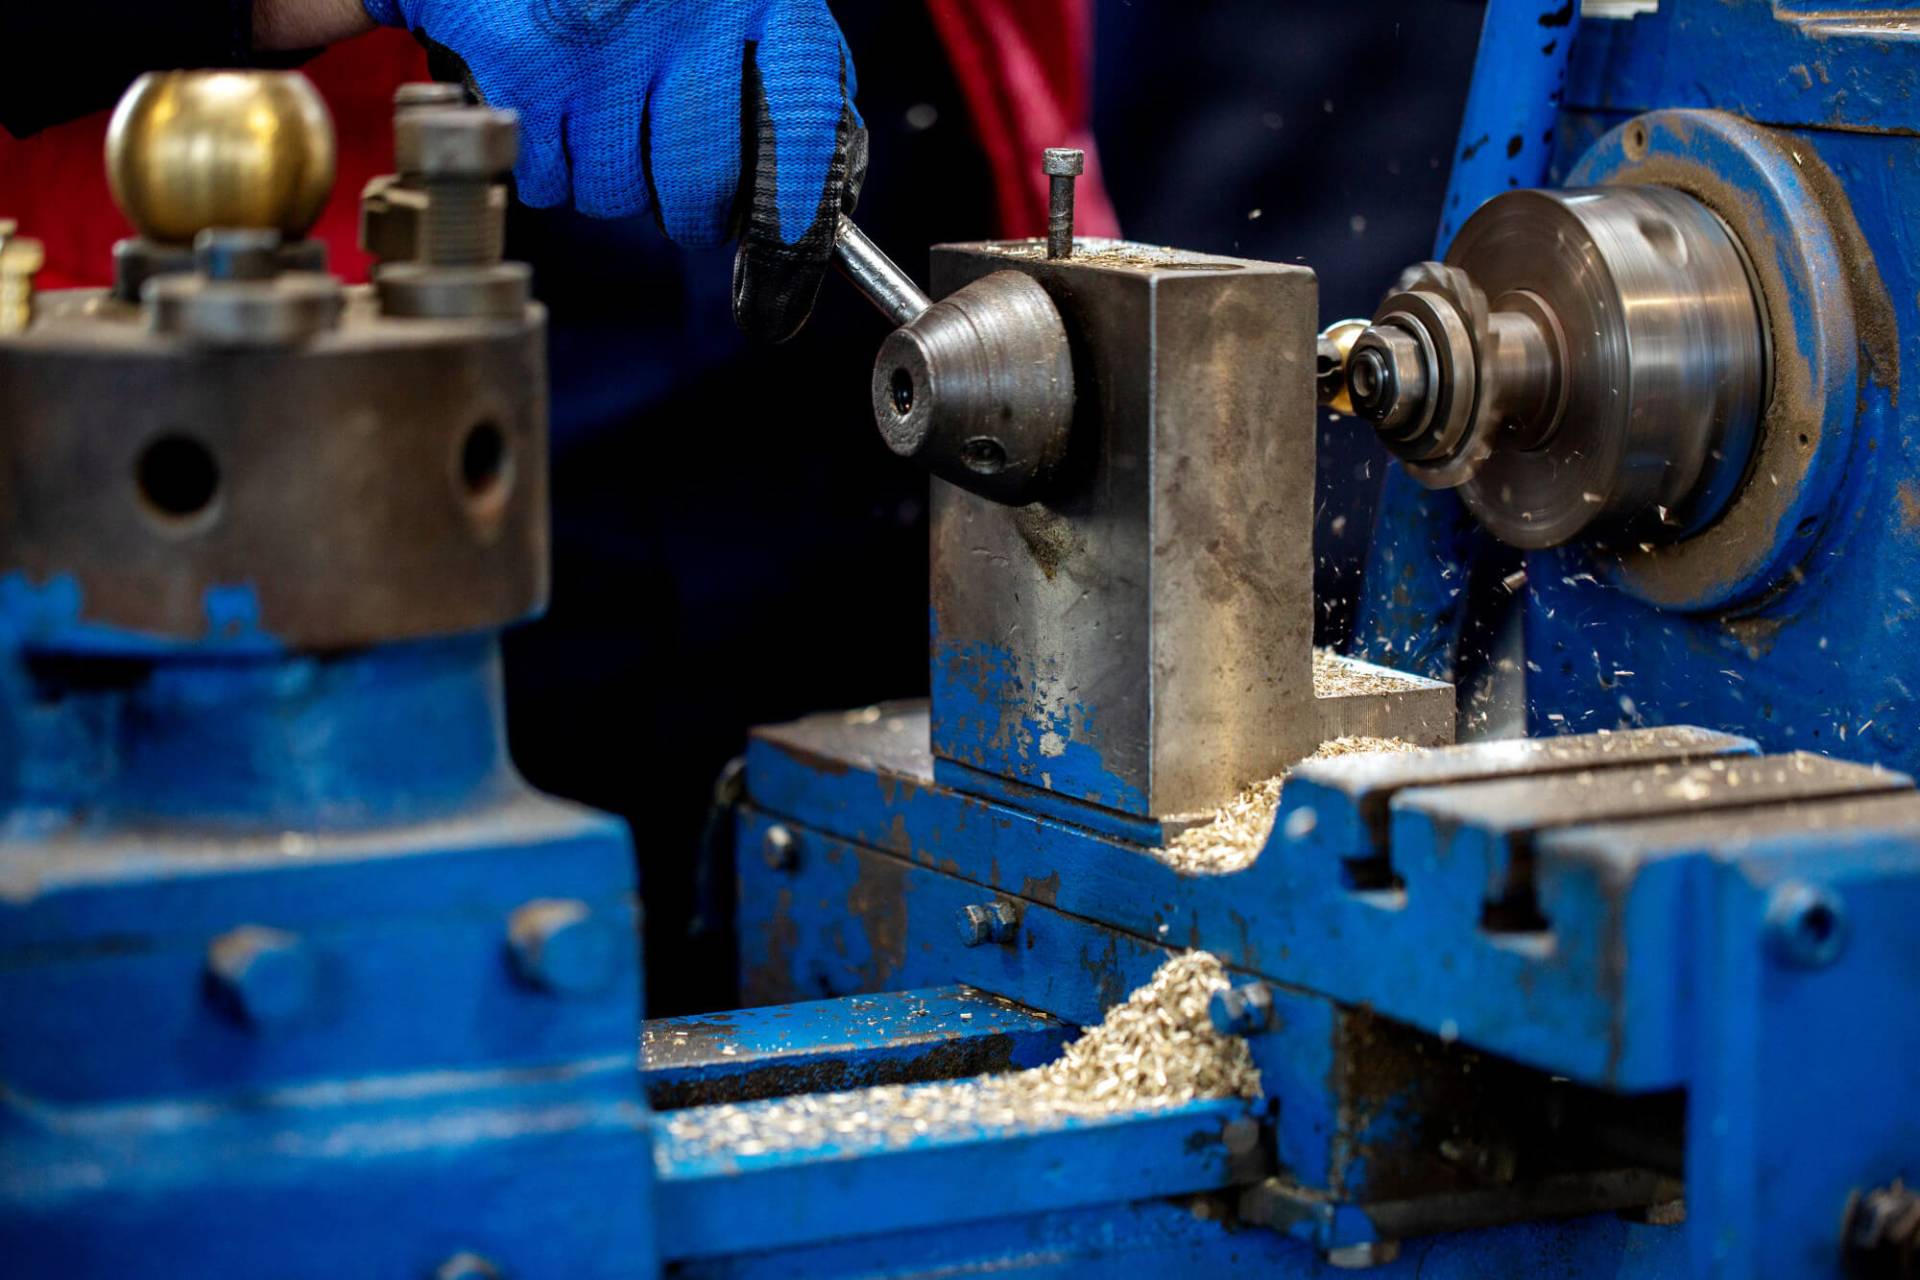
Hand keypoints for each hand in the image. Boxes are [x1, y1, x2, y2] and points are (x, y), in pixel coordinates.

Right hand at [360, 0, 864, 341]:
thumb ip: (796, 77)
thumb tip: (831, 194)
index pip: (804, 129)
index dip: (796, 210)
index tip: (783, 261)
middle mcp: (691, 13)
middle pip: (699, 185)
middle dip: (693, 217)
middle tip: (686, 207)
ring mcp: (604, 41)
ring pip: (615, 194)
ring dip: (613, 188)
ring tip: (608, 132)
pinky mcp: (526, 60)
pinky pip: (547, 180)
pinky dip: (551, 171)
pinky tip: (557, 119)